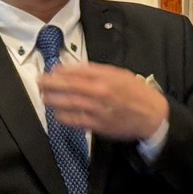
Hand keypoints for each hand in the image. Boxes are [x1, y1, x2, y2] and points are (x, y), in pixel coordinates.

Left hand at [38, 61, 169, 142]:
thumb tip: (73, 68)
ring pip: (69, 105)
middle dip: (51, 85)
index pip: (76, 73)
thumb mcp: (119, 74)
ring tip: (44, 97)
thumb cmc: (136, 92)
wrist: (152, 115)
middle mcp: (100, 93)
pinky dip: (63, 117)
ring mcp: (98, 110)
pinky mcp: (98, 126)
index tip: (49, 71)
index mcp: (106, 78)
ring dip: (53, 100)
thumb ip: (97, 70)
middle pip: (69, 88)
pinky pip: (75, 121)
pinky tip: (57, 113)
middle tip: (40, 83)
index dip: (60, 73)